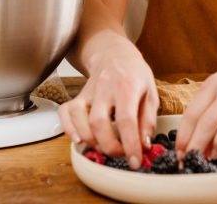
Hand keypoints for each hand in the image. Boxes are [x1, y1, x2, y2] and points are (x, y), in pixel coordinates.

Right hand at [58, 40, 158, 169]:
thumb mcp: (151, 93)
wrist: (115, 55)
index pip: (126, 119)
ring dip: (90, 140)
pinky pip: (65, 112)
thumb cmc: (135, 75)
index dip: (130, 144)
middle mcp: (105, 87)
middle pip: (99, 122)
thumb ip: (148, 119)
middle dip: (109, 146)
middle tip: (120, 155)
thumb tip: (144, 145)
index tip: (135, 160)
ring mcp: (88, 91)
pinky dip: (68, 129)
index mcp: (127, 86)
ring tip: (103, 148)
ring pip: (80, 118)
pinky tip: (79, 139)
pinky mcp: (78, 95)